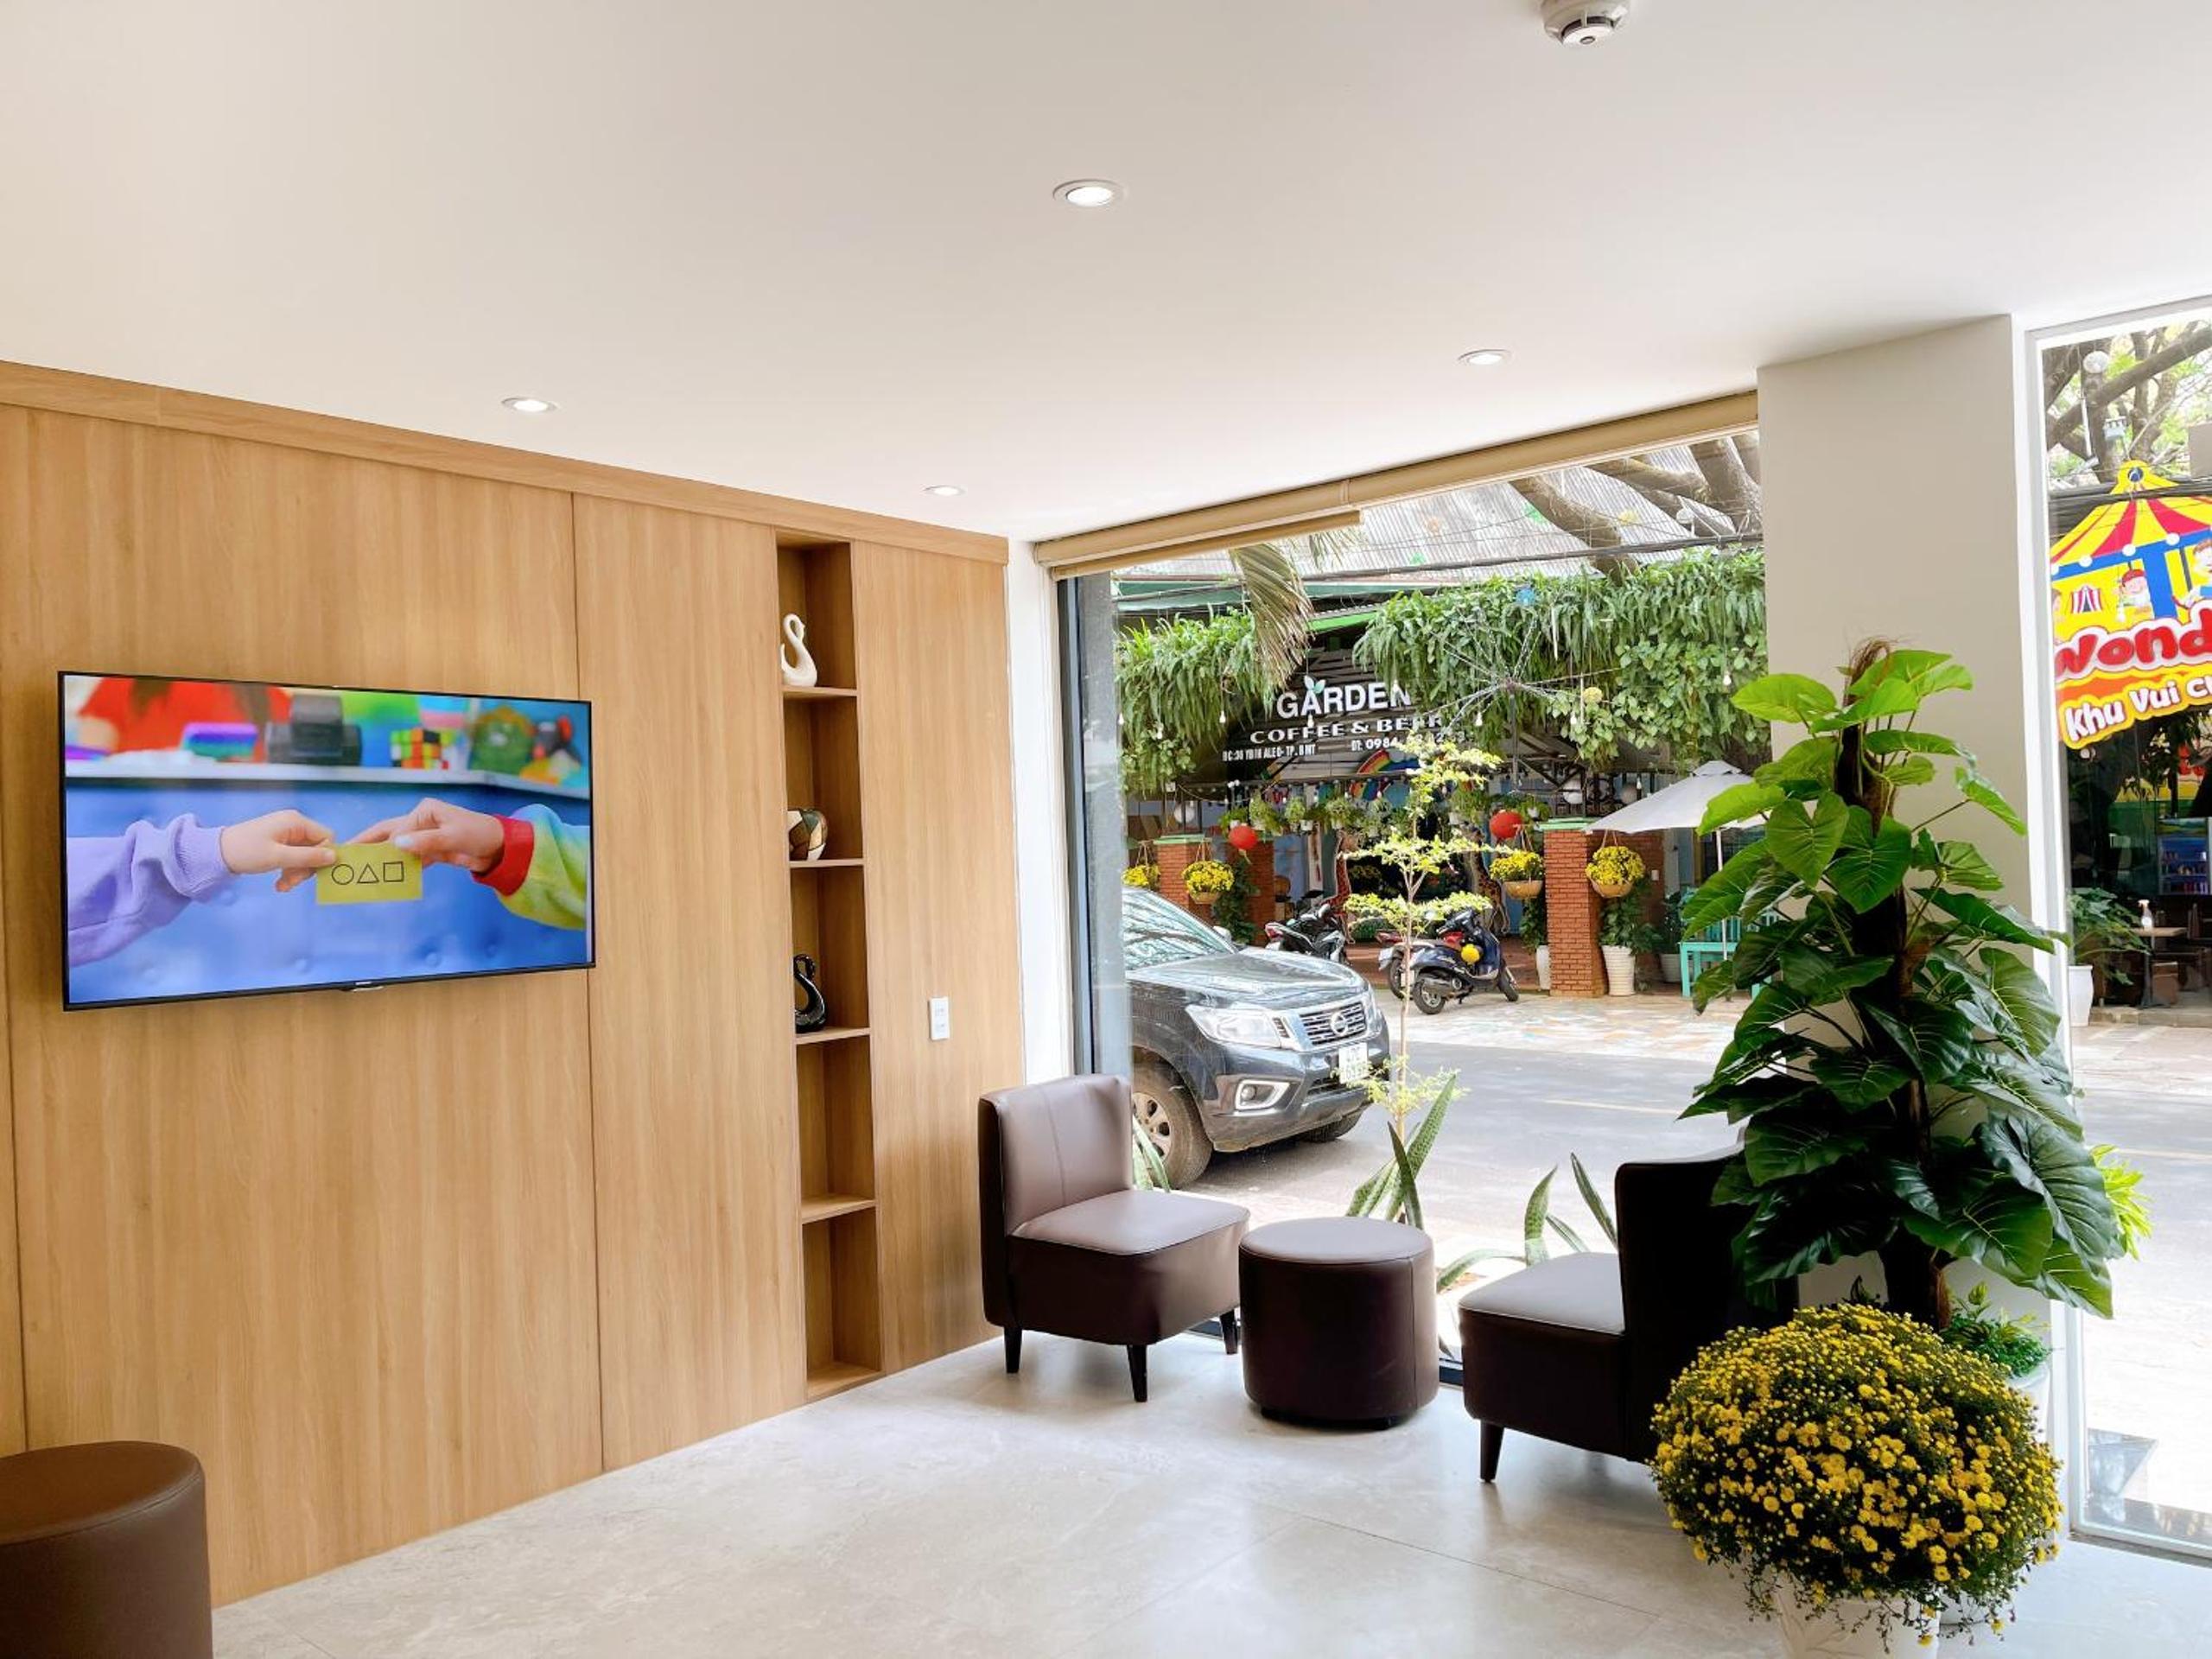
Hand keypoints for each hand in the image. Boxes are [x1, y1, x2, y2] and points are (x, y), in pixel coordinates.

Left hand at [219, 809, 337, 892]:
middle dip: (306, 868)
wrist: (215, 853)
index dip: (324, 856)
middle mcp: (293, 825)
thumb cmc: (246, 851)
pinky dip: (289, 870)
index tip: (312, 873)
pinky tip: (280, 883)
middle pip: (315, 848)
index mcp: (296, 822)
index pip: (326, 837)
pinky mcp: (278, 843)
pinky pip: (293, 857)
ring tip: (283, 885)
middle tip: (293, 882)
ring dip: (297, 872)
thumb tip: (334, 857)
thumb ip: (308, 857)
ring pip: (304, 856)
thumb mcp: (278, 857)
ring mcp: (285, 834)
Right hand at [353, 798, 505, 873]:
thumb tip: (397, 843)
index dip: (380, 843)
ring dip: (385, 859)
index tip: (363, 856)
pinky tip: (390, 878)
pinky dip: (402, 868)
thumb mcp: (453, 836)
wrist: (501, 848)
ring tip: (364, 871)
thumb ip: (426, 841)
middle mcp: (422, 821)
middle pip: (390, 834)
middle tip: (348, 857)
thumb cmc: (479, 834)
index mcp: (425, 811)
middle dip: (371, 845)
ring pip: (399, 848)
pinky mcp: (433, 851)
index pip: (397, 828)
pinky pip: (412, 859)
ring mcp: (426, 837)